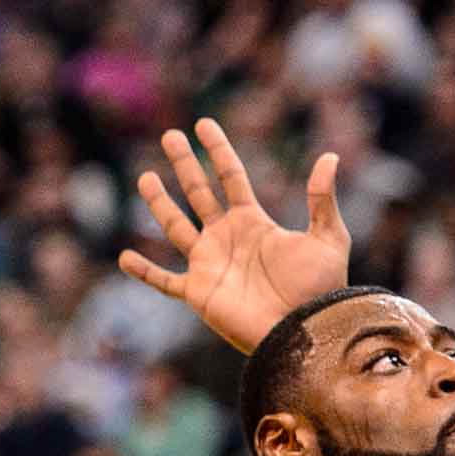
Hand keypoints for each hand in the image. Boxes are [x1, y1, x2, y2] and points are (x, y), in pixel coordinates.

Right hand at [119, 119, 349, 353]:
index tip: (204, 125)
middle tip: (170, 135)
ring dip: (159, 203)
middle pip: (199, 193)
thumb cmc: (319, 290)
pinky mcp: (199, 293)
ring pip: (176, 227)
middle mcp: (227, 238)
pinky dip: (145, 271)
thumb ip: (322, 199)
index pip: (230, 177)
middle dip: (184, 164)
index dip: (217, 151)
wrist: (303, 331)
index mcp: (253, 222)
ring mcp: (209, 264)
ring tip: (145, 177)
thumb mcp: (328, 239)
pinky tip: (124, 257)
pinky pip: (165, 281)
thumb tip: (330, 158)